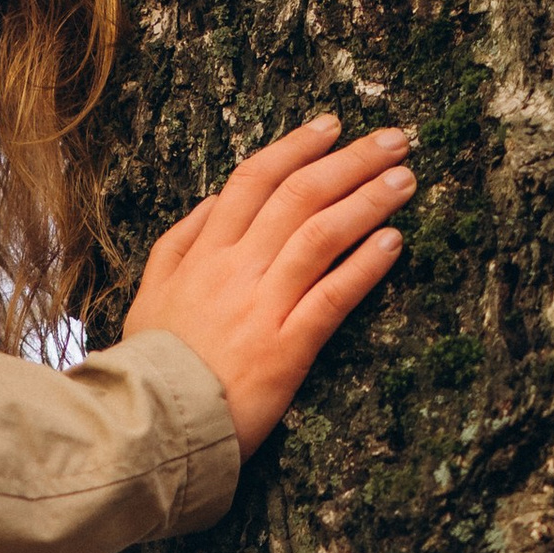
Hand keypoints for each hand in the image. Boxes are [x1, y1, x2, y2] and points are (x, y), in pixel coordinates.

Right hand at [123, 115, 413, 458]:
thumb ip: (177, 245)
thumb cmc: (151, 366)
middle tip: (393, 140)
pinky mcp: (287, 349)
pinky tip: (394, 241)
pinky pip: (333, 296)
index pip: (253, 180)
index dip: (296, 147)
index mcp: (204, 254)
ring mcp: (262, 307)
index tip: (330, 126)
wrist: (148, 426)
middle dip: (350, 161)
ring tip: (405, 179)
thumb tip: (211, 202)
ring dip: (368, 200)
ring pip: (320, 235)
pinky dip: (366, 265)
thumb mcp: (149, 296)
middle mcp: (235, 270)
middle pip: (298, 195)